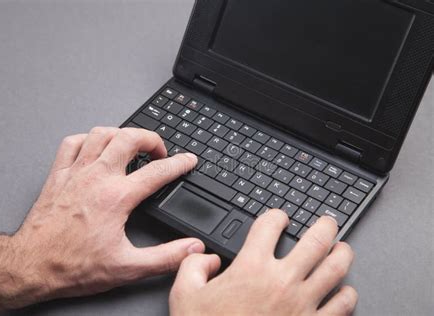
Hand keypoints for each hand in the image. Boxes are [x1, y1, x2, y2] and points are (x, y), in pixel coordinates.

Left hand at [0, 127, 203, 308]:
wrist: (31, 266)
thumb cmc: (72, 265)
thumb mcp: (127, 267)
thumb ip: (165, 257)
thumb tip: (191, 249)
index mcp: (117, 197)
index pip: (157, 171)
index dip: (179, 163)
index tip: (187, 160)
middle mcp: (97, 178)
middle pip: (129, 138)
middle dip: (150, 138)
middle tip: (158, 150)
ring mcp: (75, 173)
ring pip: (101, 134)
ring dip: (120, 134)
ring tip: (131, 144)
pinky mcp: (58, 175)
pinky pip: (71, 143)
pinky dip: (87, 139)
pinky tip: (94, 148)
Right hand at [170, 209, 357, 315]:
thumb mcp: (185, 293)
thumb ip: (193, 266)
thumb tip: (208, 258)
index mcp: (251, 268)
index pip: (270, 225)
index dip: (276, 215)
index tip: (279, 218)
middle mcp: (281, 281)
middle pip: (316, 241)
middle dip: (325, 226)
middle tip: (328, 222)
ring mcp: (302, 304)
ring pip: (335, 270)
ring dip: (343, 254)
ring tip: (343, 248)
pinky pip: (342, 306)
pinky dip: (347, 295)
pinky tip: (345, 291)